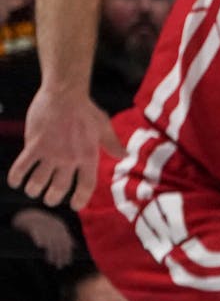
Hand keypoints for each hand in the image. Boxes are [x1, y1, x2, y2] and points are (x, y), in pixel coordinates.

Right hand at [9, 86, 122, 208]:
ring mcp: (51, 153)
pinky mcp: (34, 144)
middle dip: (53, 197)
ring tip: (33, 191)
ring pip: (39, 180)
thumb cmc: (86, 110)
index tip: (75, 206)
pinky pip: (22, 166)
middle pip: (60, 187)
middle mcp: (70, 159)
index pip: (86, 186)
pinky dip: (17, 176)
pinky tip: (14, 182)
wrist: (64, 94)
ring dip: (34, 189)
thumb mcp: (103, 127)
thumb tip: (124, 155)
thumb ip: (112, 144)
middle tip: (50, 200)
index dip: (80, 198)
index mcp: (88, 157)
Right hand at [11, 207, 76, 266]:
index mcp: (61, 228)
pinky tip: (41, 247)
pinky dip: (39, 239)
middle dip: (60, 256)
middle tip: (60, 266)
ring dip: (51, 253)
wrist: (32, 215)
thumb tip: (75, 246)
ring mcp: (45, 226)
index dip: (68, 254)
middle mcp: (55, 228)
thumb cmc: (47, 225)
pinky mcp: (34, 226)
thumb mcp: (58, 229)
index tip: (67, 263)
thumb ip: (67, 237)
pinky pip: (37, 234)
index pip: (67, 243)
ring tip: (51, 262)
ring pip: (50, 242)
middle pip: (59, 244)